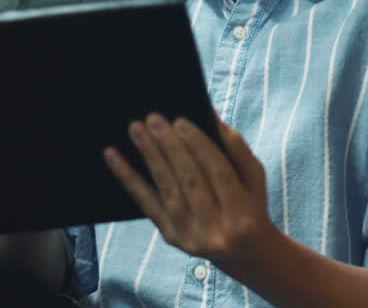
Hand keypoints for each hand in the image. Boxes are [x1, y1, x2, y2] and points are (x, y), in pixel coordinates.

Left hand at [105, 114, 275, 263]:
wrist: (241, 252)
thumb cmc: (249, 204)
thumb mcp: (254, 178)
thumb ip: (237, 148)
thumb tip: (210, 115)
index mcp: (244, 216)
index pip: (219, 174)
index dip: (200, 147)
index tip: (180, 120)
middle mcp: (216, 232)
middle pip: (190, 181)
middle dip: (170, 147)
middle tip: (153, 119)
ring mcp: (190, 237)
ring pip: (167, 190)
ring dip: (149, 156)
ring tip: (137, 130)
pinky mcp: (170, 237)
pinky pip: (146, 203)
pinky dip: (128, 178)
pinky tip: (113, 156)